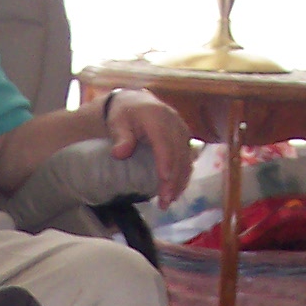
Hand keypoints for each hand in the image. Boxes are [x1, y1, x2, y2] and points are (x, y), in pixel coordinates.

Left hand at [104, 90, 194, 207]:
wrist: (135, 103)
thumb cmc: (124, 115)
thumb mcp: (117, 123)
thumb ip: (120, 137)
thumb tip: (120, 153)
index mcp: (157, 118)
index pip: (165, 143)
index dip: (166, 162)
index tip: (164, 181)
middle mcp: (174, 123)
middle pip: (178, 154)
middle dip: (174, 180)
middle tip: (164, 202)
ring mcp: (182, 131)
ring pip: (186, 159)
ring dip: (180, 182)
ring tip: (169, 201)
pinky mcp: (185, 138)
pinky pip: (188, 159)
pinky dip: (183, 176)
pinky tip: (176, 191)